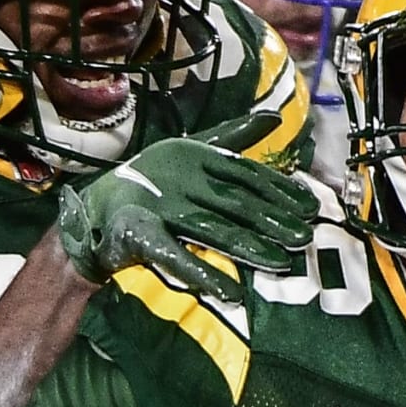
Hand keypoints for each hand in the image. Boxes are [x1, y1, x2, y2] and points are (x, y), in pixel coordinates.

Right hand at [57, 112, 319, 300]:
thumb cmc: (152, 181)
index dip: (278, 189)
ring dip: (245, 246)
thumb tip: (274, 115)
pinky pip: (173, 256)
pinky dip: (200, 273)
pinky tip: (228, 291)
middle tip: (304, 236)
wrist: (95, 210)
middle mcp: (180, 179)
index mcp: (194, 158)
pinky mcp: (140, 235)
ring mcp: (159, 208)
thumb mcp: (193, 152)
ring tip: (278, 262)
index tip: (309, 206)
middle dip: (270, 218)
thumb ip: (233, 137)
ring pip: (210, 228)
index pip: (245, 173)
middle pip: (234, 201)